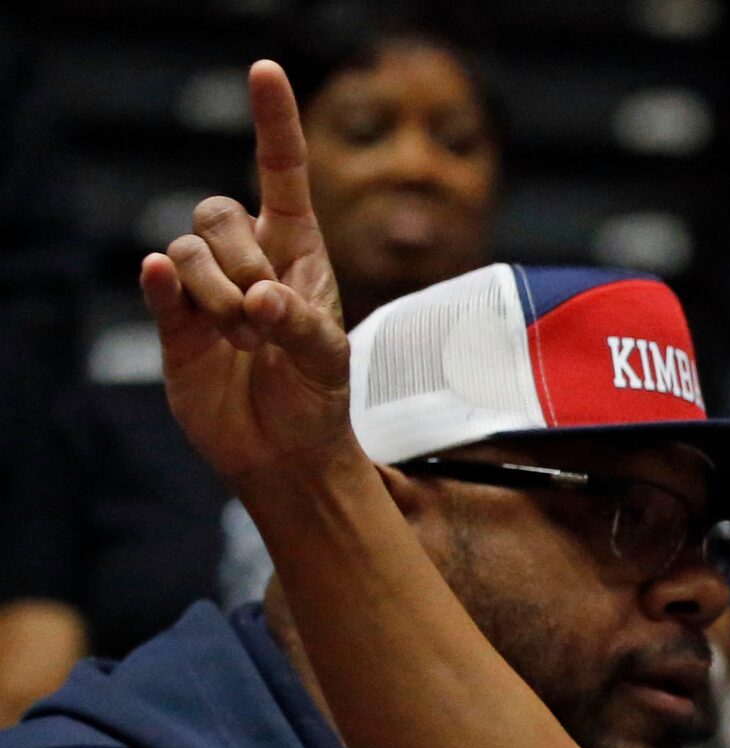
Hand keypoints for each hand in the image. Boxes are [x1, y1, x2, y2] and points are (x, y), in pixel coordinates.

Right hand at [136, 60, 352, 487]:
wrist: (285, 451)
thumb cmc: (319, 398)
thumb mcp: (331, 363)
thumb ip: (305, 328)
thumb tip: (262, 301)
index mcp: (299, 254)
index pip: (283, 173)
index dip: (275, 123)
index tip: (266, 71)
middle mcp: (249, 259)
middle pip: (219, 212)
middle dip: (241, 263)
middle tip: (264, 322)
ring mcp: (206, 286)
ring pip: (186, 248)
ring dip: (216, 295)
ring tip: (244, 341)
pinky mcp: (173, 319)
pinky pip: (156, 281)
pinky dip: (159, 280)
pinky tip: (165, 284)